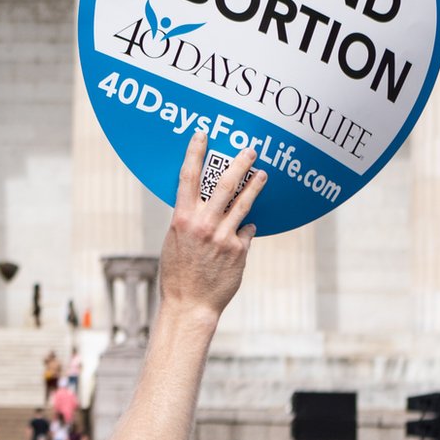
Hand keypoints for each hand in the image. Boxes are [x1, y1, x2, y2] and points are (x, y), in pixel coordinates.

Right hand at [156, 129, 263, 319]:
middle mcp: (204, 224)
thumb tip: (202, 206)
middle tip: (251, 150)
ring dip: (255, 186)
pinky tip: (242, 234)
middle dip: (239, 163)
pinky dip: (244, 230)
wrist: (190, 304)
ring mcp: (224, 236)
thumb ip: (189, 221)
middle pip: (225, 184)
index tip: (202, 135)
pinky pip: (246, 231)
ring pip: (244, 203)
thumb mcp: (175, 241)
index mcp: (182, 218)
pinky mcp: (239, 250)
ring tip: (263, 175)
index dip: (195, 153)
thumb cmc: (178, 273)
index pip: (188, 177)